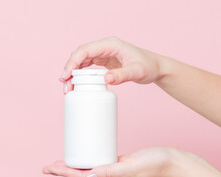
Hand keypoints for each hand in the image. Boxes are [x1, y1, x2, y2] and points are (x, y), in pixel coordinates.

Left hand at [42, 147, 197, 176]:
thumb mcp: (132, 166)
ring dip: (75, 165)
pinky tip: (87, 153)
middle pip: (82, 173)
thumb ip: (111, 171)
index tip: (51, 168)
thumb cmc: (155, 163)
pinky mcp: (120, 161)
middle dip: (65, 170)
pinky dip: (89, 158)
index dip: (65, 173)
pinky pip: (100, 159)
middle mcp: (111, 175)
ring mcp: (115, 168)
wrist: (173, 161)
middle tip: (49, 166)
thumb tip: (89, 176)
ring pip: (90, 167)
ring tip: (62, 162)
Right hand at [59, 37, 173, 93]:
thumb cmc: (148, 67)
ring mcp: (103, 53)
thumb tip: (106, 80)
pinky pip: (87, 65)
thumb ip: (123, 75)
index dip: (73, 61)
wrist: (155, 68)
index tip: (66, 75)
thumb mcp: (137, 72)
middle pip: (80, 55)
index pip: (86, 50)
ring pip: (82, 60)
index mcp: (110, 44)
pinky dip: (79, 74)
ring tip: (68, 87)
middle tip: (65, 86)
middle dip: (70, 69)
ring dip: (72, 72)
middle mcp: (105, 47)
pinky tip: (75, 83)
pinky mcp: (104, 61)